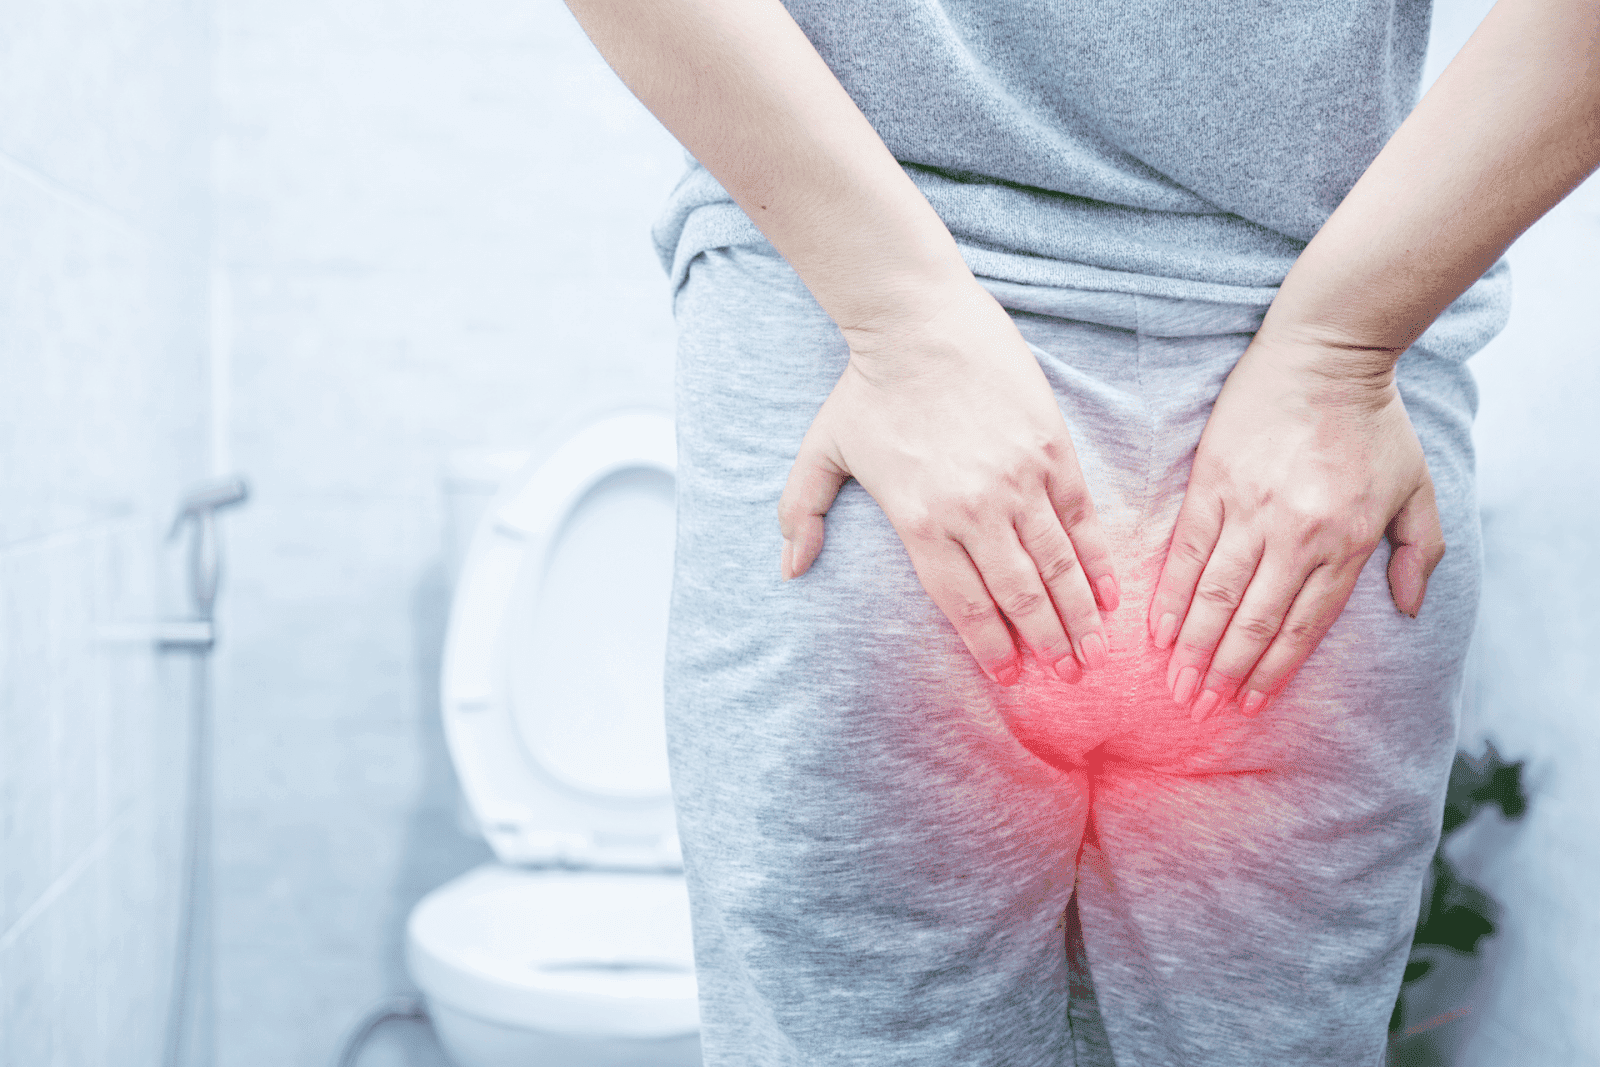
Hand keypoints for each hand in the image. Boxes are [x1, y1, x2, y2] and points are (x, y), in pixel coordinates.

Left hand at [778, 283, 1120, 685]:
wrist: (917, 320)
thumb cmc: (867, 387)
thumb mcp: (822, 452)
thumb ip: (802, 513)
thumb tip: (789, 568)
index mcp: (921, 522)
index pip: (963, 605)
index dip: (991, 649)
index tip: (1010, 678)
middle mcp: (974, 511)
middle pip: (1019, 597)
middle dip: (1047, 646)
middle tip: (1068, 678)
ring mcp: (1018, 481)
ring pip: (1058, 566)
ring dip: (1080, 616)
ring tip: (1095, 653)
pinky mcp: (1051, 449)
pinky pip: (1082, 518)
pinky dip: (1097, 560)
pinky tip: (1110, 594)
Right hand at [1148, 337, 1445, 719]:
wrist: (1325, 351)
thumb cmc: (1373, 421)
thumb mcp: (1417, 487)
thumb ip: (1419, 552)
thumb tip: (1408, 609)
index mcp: (1344, 542)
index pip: (1303, 625)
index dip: (1271, 671)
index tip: (1247, 706)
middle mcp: (1295, 534)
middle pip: (1252, 621)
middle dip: (1223, 674)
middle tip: (1199, 712)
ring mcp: (1249, 509)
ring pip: (1215, 595)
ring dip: (1192, 647)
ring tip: (1174, 687)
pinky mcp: (1212, 484)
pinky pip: (1187, 552)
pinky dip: (1170, 595)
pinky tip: (1157, 629)